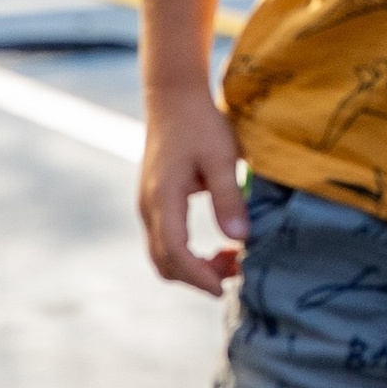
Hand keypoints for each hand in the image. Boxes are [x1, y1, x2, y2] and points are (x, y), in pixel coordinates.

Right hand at [137, 80, 247, 294]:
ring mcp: (147, 208)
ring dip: (194, 268)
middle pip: (165, 263)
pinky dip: (189, 255)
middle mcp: (148, 207)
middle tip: (234, 272)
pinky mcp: (154, 205)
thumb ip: (229, 198)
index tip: (223, 288)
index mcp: (163, 197)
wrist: (173, 99)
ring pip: (163, 256)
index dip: (198, 276)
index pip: (174, 252)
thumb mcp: (222, 157)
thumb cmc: (200, 123)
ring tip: (230, 258)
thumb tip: (239, 239)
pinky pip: (166, 243)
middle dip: (197, 277)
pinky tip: (217, 245)